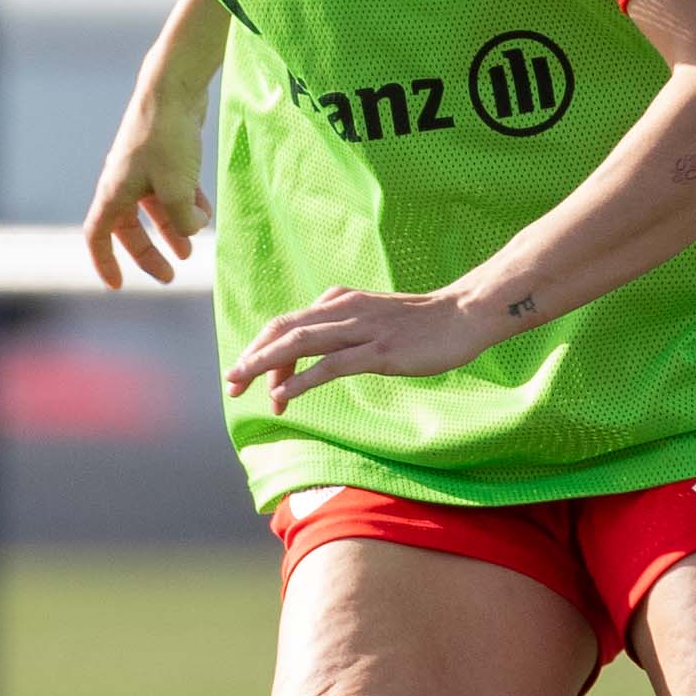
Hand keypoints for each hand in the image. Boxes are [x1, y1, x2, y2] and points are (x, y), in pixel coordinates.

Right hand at [82, 114, 211, 286]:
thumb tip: (191, 231)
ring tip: (190, 253)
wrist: (174, 88)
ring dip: (171, 231)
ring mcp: (144, 168)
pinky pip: (172, 190)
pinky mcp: (165, 156)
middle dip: (149, 254)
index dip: (104, 262)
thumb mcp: (177, 189)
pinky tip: (206, 214)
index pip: (98, 235)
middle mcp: (123, 181)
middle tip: (171, 275)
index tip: (118, 286)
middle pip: (129, 229)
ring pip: (154, 210)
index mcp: (113, 191)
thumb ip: (182, 220)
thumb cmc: (168, 138)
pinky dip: (186, 204)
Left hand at [224, 282, 511, 411]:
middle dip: (252, 356)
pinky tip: (282, 394)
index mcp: (340, 300)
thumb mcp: (374, 316)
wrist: (464, 315)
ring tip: (241, 385)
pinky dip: (301, 379)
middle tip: (231, 382)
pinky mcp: (379, 350)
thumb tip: (319, 349)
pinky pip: (331, 365)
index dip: (262, 348)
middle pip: (284, 330)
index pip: (288, 322)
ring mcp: (361, 329)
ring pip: (300, 343)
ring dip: (265, 366)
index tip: (251, 375)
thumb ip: (345, 326)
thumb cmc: (422, 322)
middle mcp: (344, 309)